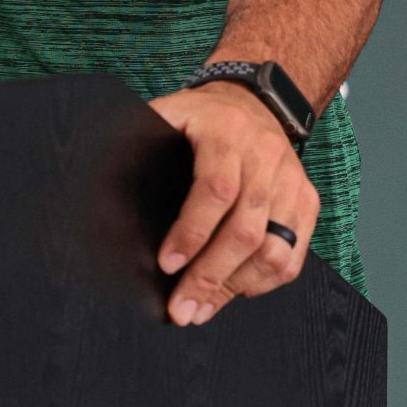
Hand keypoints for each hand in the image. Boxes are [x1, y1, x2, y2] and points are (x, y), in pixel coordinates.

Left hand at [147, 80, 318, 325]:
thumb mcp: (169, 113)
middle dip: (210, 276)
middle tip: (182, 309)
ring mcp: (291, 181)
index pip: (215, 190)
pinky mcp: (306, 201)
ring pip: (274, 248)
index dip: (191, 231)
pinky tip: (236, 290)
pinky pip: (294, 254)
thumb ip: (140, 140)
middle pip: (244, 229)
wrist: (254, 98)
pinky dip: (265, 280)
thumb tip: (99, 179)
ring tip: (204, 307)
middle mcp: (265, 158)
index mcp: (226, 134)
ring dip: (236, 286)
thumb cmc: (202, 115)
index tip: (167, 263)